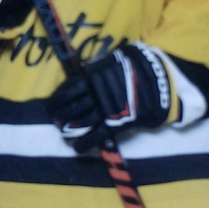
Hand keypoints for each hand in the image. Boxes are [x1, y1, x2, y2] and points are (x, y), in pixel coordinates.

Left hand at [46, 42, 170, 152]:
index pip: (68, 88)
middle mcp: (95, 93)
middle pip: (71, 106)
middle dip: (58, 113)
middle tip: (53, 118)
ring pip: (80, 121)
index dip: (57, 98)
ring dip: (68, 127)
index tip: (51, 103)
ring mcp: (104, 109)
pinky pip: (96, 134)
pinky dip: (84, 142)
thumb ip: (97, 67)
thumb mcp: (113, 60)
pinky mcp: (114, 123)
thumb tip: (83, 71)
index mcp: (93, 76)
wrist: (157, 81)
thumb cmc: (135, 67)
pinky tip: (76, 147)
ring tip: (61, 131)